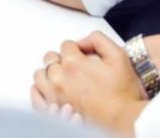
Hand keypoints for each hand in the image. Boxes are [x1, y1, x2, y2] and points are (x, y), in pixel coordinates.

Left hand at [31, 33, 145, 134]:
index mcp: (73, 63)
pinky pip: (36, 96)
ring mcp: (54, 96)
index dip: (77, 49)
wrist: (123, 120)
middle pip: (50, 58)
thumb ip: (99, 40)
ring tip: (63, 79)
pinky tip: (50, 90)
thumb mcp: (119, 56)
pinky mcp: (53, 112)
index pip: (66, 45)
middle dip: (62, 59)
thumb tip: (84, 41)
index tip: (84, 57)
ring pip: (40, 76)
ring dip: (50, 73)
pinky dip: (40, 91)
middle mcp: (60, 79)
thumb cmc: (123, 93)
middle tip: (75, 68)